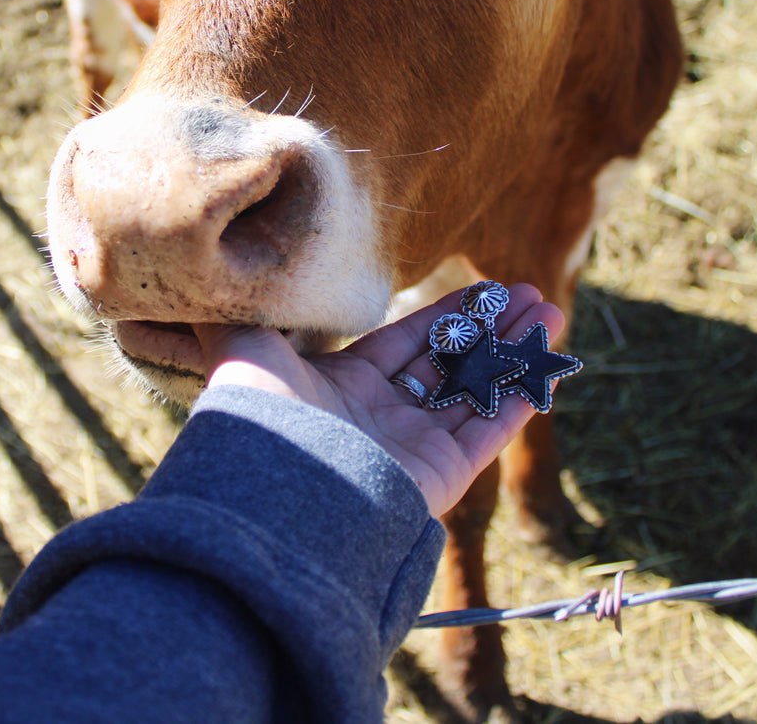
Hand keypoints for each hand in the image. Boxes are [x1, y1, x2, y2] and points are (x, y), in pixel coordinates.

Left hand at [193, 284, 565, 517]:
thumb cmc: (255, 410)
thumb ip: (237, 310)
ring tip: (552, 312)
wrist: (271, 486)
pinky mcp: (439, 477)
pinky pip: (489, 430)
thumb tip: (205, 269)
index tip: (485, 289)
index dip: (447, 316)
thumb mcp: (239, 345)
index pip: (405, 345)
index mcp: (338, 389)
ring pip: (475, 393)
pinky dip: (520, 397)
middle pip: (448, 366)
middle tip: (530, 295)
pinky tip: (550, 363)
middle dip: (492, 330)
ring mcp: (410, 451)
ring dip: (515, 354)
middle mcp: (378, 421)